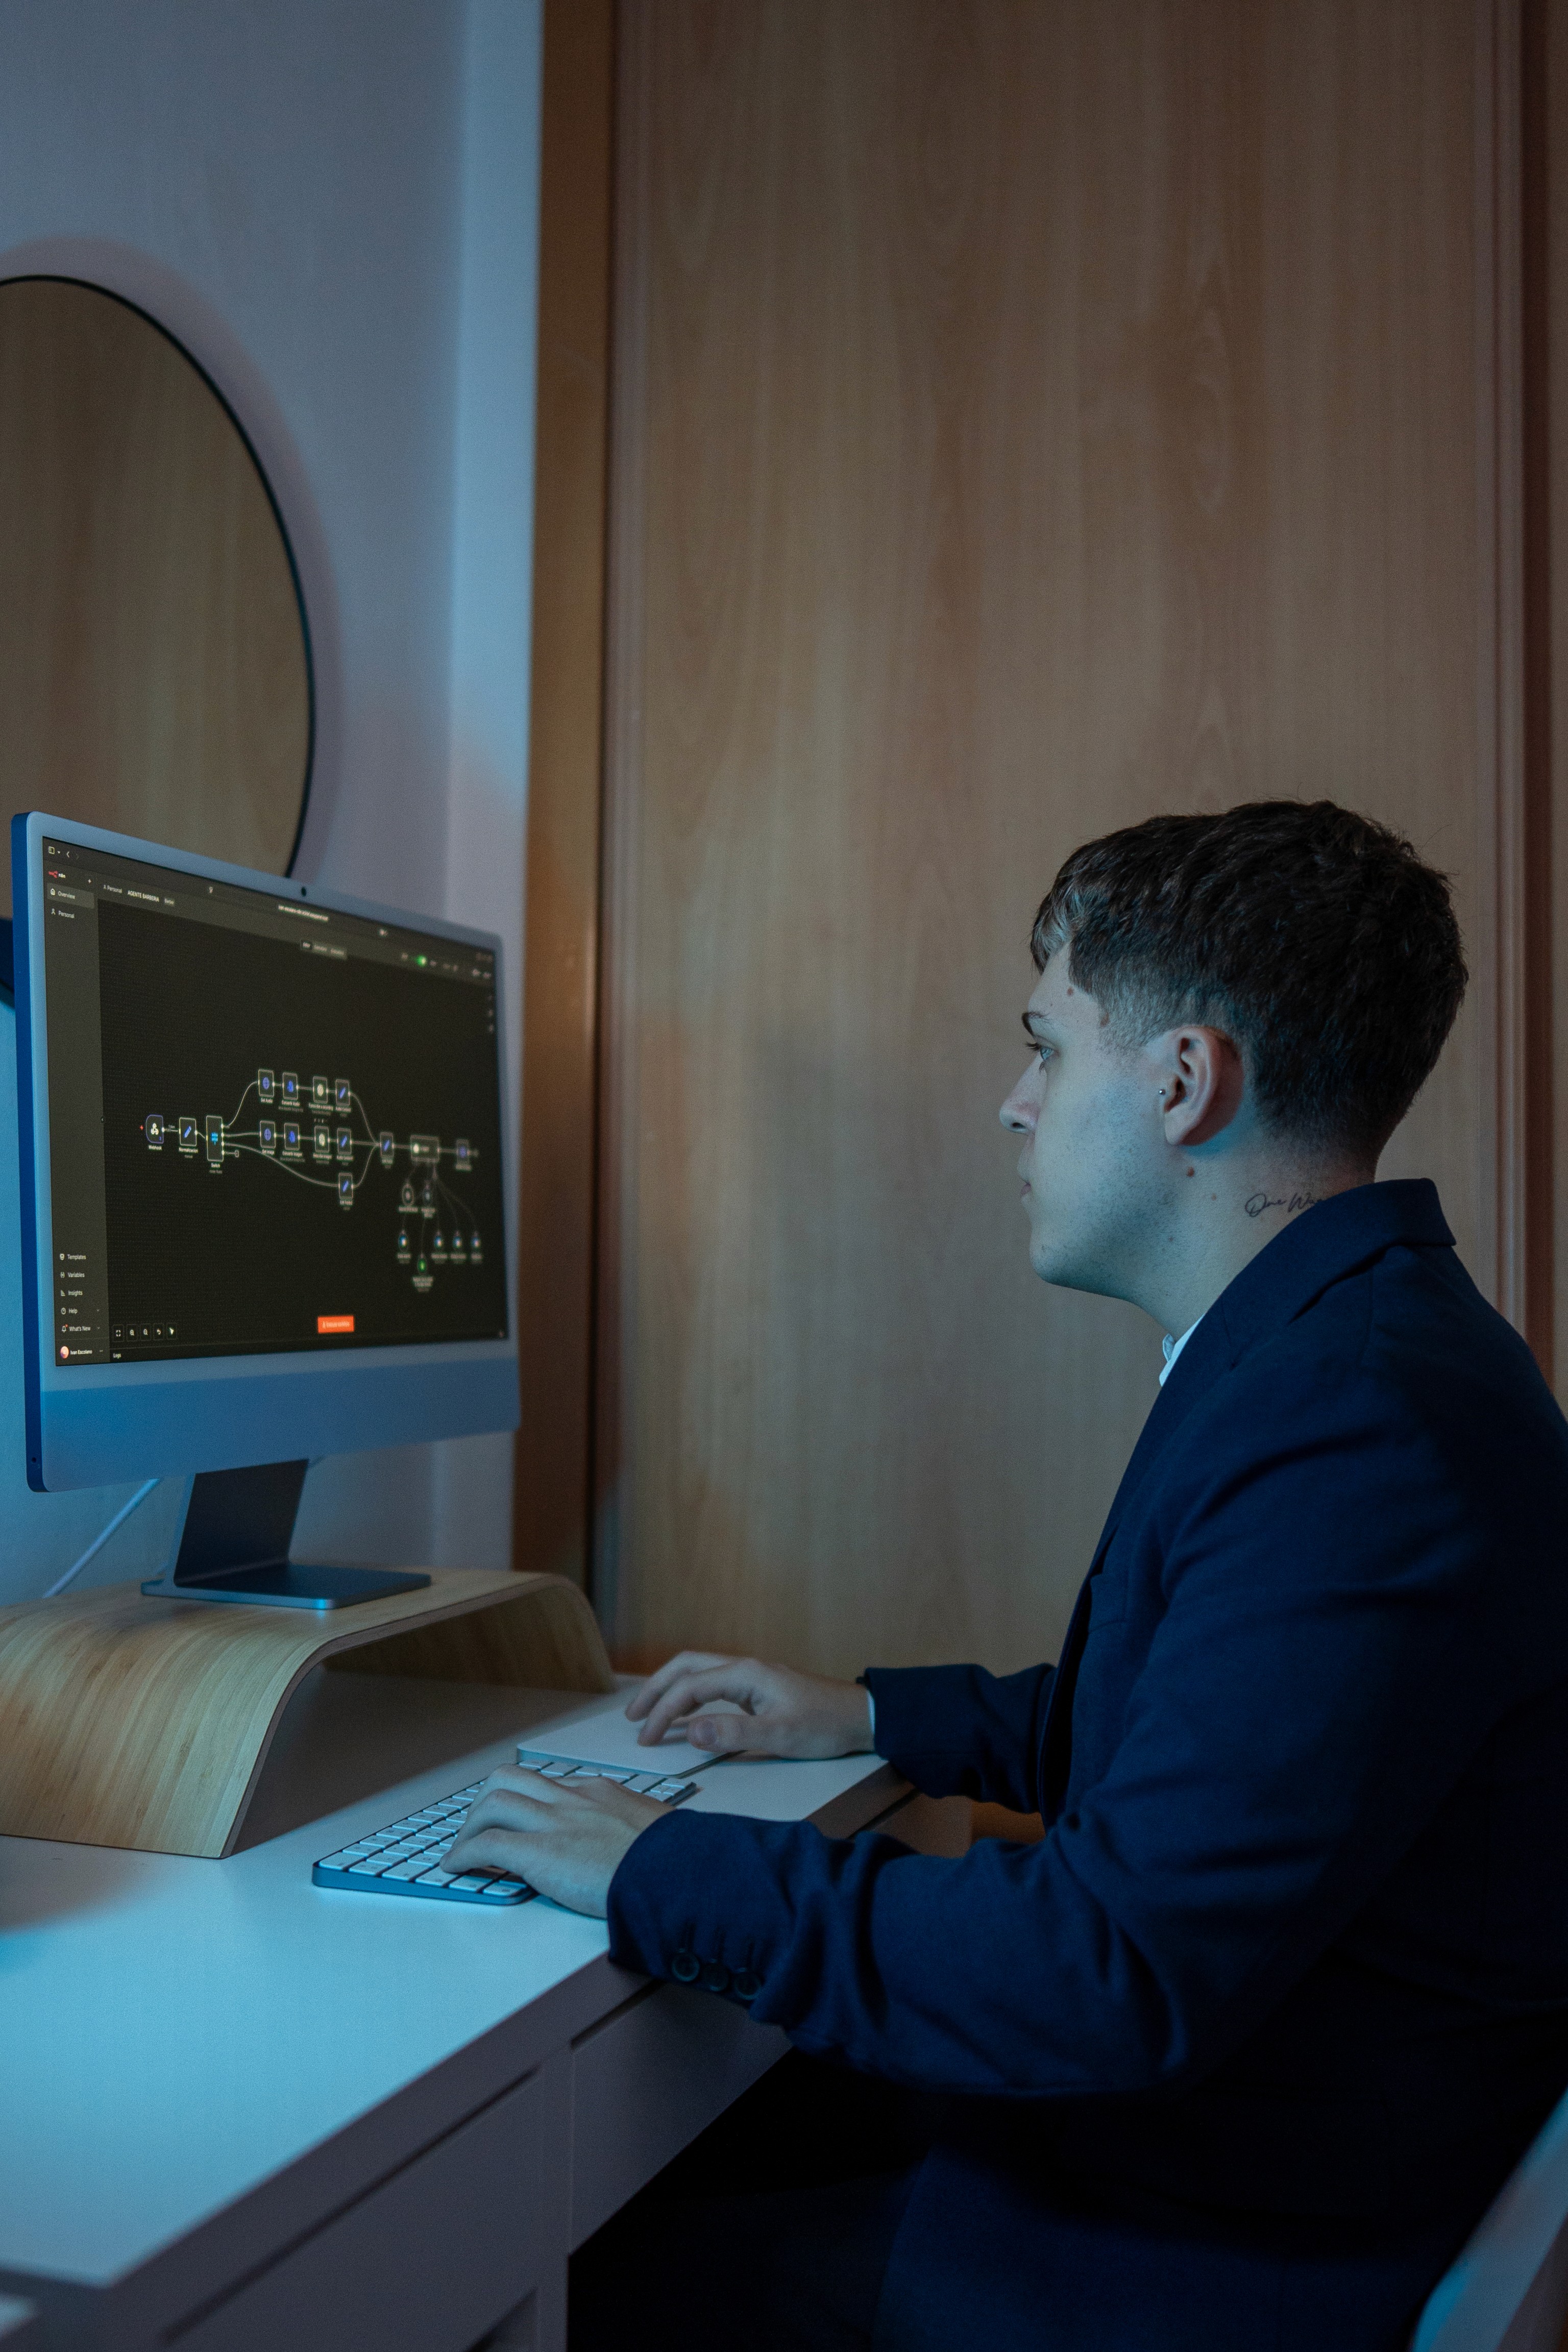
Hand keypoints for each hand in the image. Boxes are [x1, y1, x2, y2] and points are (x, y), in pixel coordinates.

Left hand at [444, 1767, 664, 1916]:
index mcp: (601, 1793)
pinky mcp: (540, 1852)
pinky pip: (487, 1844)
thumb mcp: (654, 1833)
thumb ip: (632, 1833)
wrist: (679, 1873)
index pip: (550, 1786)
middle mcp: (573, 1798)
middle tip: (479, 1826)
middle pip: (511, 1779)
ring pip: (493, 1802)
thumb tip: (632, 1850)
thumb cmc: (676, 1861)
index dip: (525, 1804)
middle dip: (487, 1801)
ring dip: (471, 1826)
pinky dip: (464, 1854)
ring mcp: (555, 1822)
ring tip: (462, 1849)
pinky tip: (456, 1868)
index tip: (519, 1821)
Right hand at [626, 1652, 874, 1759]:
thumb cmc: (824, 1725)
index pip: (690, 1686)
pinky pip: (714, 1683)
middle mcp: (746, 1668)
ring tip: (650, 1712)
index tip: (645, 1738)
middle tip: (633, 1717)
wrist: (861, 1717)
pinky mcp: (759, 1688)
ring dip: (671, 1687)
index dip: (664, 1712)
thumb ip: (733, 1734)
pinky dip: (691, 1693)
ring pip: (700, 1671)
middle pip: (687, 1666)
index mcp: (746, 1674)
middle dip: (656, 1688)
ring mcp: (753, 1677)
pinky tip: (687, 1712)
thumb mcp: (779, 1735)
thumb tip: (690, 1731)